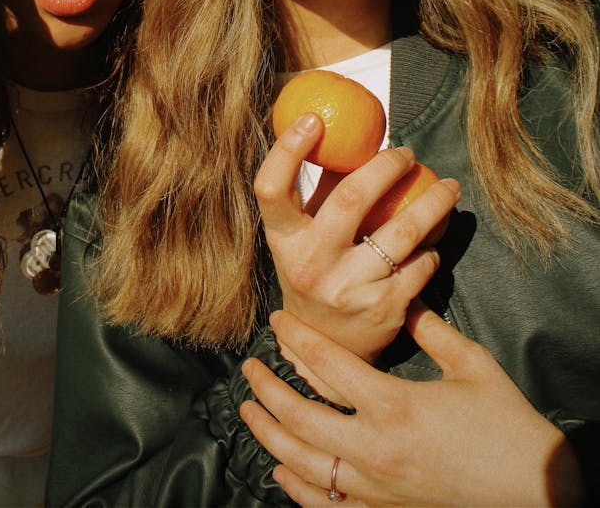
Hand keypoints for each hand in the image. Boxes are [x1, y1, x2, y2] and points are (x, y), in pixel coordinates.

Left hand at [240, 304, 582, 506]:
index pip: (327, 364)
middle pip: (298, 418)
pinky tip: (281, 470)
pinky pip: (325, 505)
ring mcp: (375, 488)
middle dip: (265, 390)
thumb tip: (402, 297)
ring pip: (302, 464)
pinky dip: (296, 487)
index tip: (277, 321)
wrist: (536, 493)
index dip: (296, 338)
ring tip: (248, 411)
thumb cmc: (504, 424)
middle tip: (248, 368)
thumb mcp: (470, 365)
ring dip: (268, 435)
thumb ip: (430, 327)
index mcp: (393, 405)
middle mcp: (375, 448)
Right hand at [255, 114, 459, 374]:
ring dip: (433, 202)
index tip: (313, 119)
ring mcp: (346, 289)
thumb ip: (322, 193)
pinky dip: (432, 246)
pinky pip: (419, 264)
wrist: (328, 350)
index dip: (287, 150)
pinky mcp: (382, 310)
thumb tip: (350, 137)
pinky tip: (436, 238)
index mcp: (283, 240)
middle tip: (408, 153)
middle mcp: (309, 265)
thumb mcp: (306, 237)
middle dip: (387, 167)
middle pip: (348, 198)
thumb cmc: (319, 271)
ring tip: (448, 186)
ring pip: (401, 232)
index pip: (271, 188)